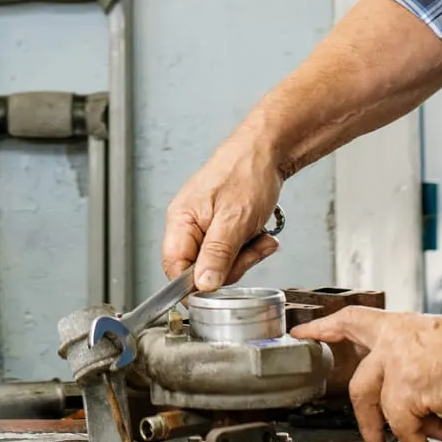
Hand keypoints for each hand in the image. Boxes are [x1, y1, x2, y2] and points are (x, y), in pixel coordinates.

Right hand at [160, 133, 283, 291]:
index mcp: (181, 221)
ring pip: (219, 263)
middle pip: (199, 270)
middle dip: (231, 267)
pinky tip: (260, 235)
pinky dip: (249, 248)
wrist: (267, 149)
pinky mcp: (220, 225)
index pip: (174, 268)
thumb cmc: (247, 173)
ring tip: (259, 239)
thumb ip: (217, 255)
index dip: (194, 286)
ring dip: (245, 256)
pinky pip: (231, 251)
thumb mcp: (234, 220)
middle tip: (251, 250)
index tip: (218, 292)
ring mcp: (204, 225)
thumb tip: (202, 286)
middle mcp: (187, 224)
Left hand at [291, 307, 441, 441]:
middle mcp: (393, 344)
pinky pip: (406, 429)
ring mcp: (398, 367)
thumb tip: (423, 401)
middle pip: (360, 386)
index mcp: (400, 327)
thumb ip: (421, 364)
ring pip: (382, 412)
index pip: (353, 321)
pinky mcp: (410, 392)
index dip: (325, 328)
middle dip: (366, 421)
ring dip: (399, 438)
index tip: (303, 333)